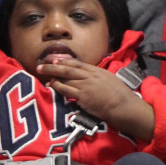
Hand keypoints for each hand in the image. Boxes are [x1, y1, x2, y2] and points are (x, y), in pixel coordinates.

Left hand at [38, 58, 153, 141]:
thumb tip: (89, 75)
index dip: (64, 60)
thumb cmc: (119, 95)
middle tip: (42, 64)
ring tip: (43, 73)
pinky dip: (58, 87)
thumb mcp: (109, 79)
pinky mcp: (83, 98)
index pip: (77, 63)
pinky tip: (51, 86)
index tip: (55, 59)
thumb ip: (98, 77)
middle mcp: (89, 76)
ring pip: (66, 78)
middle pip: (68, 69)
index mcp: (96, 71)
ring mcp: (85, 86)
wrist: (123, 106)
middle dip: (53, 66)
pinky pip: (67, 91)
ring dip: (53, 76)